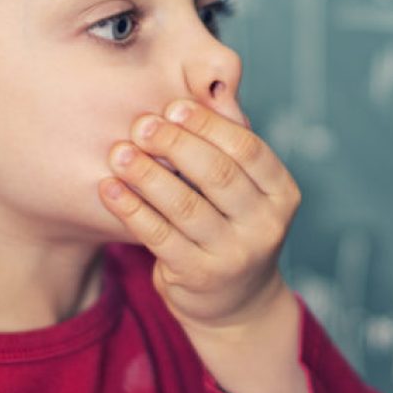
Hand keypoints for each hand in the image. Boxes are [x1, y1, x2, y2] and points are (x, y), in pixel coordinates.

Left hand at [98, 100, 301, 327]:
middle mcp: (266, 224)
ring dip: (148, 174)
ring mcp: (236, 255)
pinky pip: (160, 236)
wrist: (238, 302)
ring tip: (119, 151)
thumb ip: (230, 151)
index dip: (209, 124)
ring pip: (186, 205)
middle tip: (141, 124)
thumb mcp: (248, 192)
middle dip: (175, 144)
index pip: (248, 149)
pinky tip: (110, 188)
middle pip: (218, 173)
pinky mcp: (201, 277)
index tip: (173, 107)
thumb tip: (201, 90)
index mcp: (282, 193)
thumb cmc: (235, 227)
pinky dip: (132, 209)